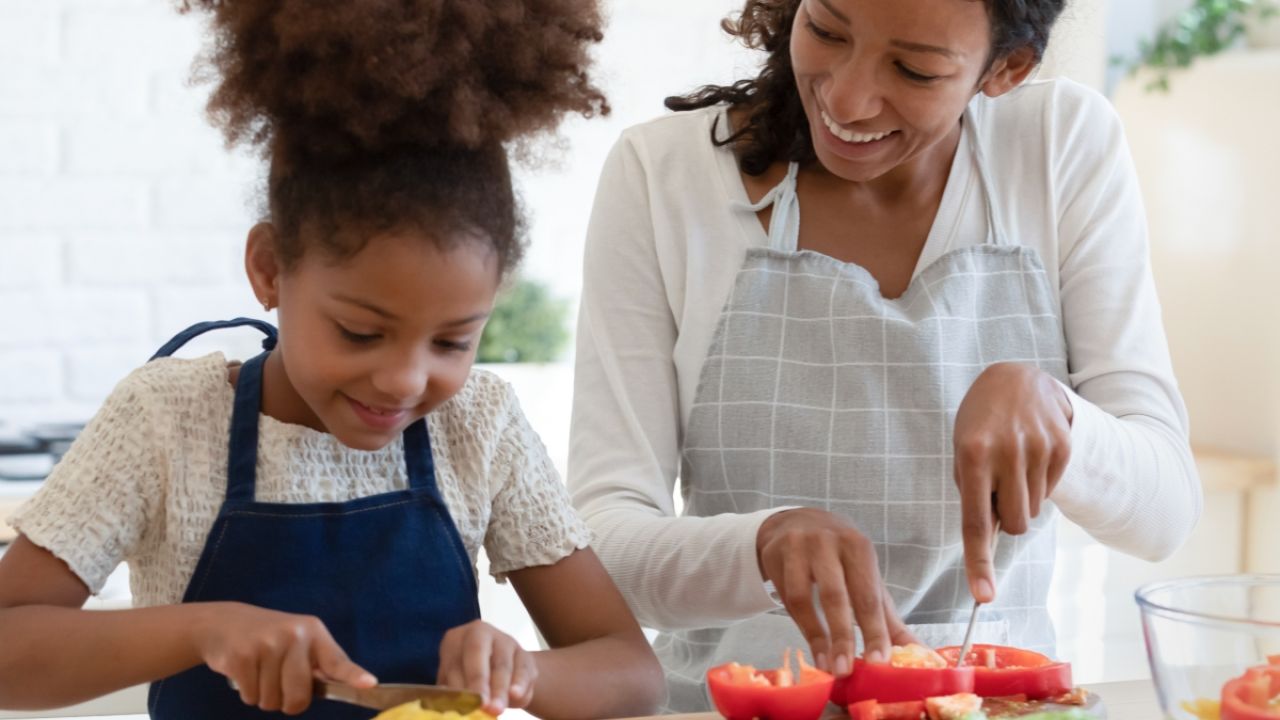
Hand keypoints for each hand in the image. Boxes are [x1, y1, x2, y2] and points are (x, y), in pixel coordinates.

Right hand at [191, 602, 375, 714]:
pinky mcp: (242, 657)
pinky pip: (251, 697)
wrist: (224, 623)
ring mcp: (267, 645)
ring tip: (259, 671)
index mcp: (313, 632)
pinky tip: (245, 672)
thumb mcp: (297, 641)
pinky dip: (248, 693)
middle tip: (278, 683)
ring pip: (272, 701)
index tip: (369, 684)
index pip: (337, 661)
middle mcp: (294, 636)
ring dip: (264, 696)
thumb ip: (317, 664)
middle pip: (299, 697)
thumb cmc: (269, 639)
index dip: (353, 676)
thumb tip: (347, 687)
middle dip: (288, 702)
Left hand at [437, 619, 536, 714]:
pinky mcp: (525, 655)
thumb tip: (450, 705)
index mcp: (457, 638)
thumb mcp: (453, 679)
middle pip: (478, 653)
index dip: (458, 682)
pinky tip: (516, 695)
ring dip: (499, 690)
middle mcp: (482, 633)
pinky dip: (520, 684)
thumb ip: (451, 688)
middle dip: (480, 682)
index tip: (464, 702)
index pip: (455, 660)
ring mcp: (506, 642)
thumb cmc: (465, 675)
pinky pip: (524, 670)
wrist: (494, 671)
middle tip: (482, 704)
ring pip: (503, 665)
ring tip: (497, 709)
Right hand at [756, 508, 915, 676]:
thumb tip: (920, 655)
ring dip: (816, 636)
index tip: (879, 662)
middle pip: (835, 595)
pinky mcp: (775, 555)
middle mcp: (828, 542)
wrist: (798, 522)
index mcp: (858, 548)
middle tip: (845, 671)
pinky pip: (785, 596)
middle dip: (842, 636)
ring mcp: (798, 547)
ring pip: (803, 597)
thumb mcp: (866, 578)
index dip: (874, 630)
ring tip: (827, 666)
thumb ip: (887, 618)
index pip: (868, 595)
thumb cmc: (840, 559)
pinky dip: (800, 625)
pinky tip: (811, 647)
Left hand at [953, 362, 1072, 603]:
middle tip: (997, 489)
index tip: (983, 596)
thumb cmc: (980, 423)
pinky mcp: (1063, 446)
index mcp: (972, 455)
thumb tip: (989, 541)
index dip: (978, 561)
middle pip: (1013, 524)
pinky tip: (1030, 456)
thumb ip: (973, 494)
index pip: (975, 521)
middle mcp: (1007, 452)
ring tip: (1012, 466)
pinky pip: (1051, 492)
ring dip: (1021, 500)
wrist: (1015, 379)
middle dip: (1005, 519)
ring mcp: (1039, 448)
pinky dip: (1038, 484)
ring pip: (1033, 512)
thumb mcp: (962, 451)